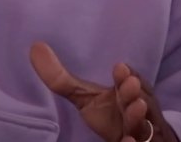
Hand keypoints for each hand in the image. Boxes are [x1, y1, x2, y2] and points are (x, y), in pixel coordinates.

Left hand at [30, 42, 177, 141]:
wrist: (133, 139)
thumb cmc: (109, 114)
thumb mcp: (84, 97)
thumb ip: (60, 79)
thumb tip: (35, 47)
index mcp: (123, 93)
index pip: (128, 81)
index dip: (125, 75)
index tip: (119, 67)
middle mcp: (136, 109)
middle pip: (139, 99)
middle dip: (133, 92)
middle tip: (130, 84)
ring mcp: (141, 130)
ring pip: (144, 123)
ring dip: (140, 116)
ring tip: (136, 106)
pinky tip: (128, 140)